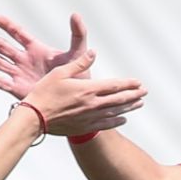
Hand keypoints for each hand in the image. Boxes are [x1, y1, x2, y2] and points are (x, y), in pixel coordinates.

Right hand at [0, 13, 87, 99]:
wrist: (75, 99)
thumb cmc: (79, 75)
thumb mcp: (78, 52)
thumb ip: (77, 33)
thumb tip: (75, 15)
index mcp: (36, 49)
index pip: (18, 33)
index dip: (7, 25)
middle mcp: (24, 60)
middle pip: (3, 47)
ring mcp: (20, 74)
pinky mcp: (19, 89)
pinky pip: (3, 83)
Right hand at [21, 55, 147, 138]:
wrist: (35, 118)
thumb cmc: (44, 93)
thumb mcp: (60, 73)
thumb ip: (79, 63)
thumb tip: (93, 52)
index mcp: (88, 89)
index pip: (114, 85)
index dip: (129, 83)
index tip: (139, 82)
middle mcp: (92, 104)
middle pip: (119, 99)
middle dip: (134, 95)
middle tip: (145, 92)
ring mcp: (89, 117)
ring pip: (115, 112)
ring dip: (129, 107)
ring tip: (140, 104)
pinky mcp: (84, 127)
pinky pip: (106, 124)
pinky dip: (117, 121)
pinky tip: (124, 119)